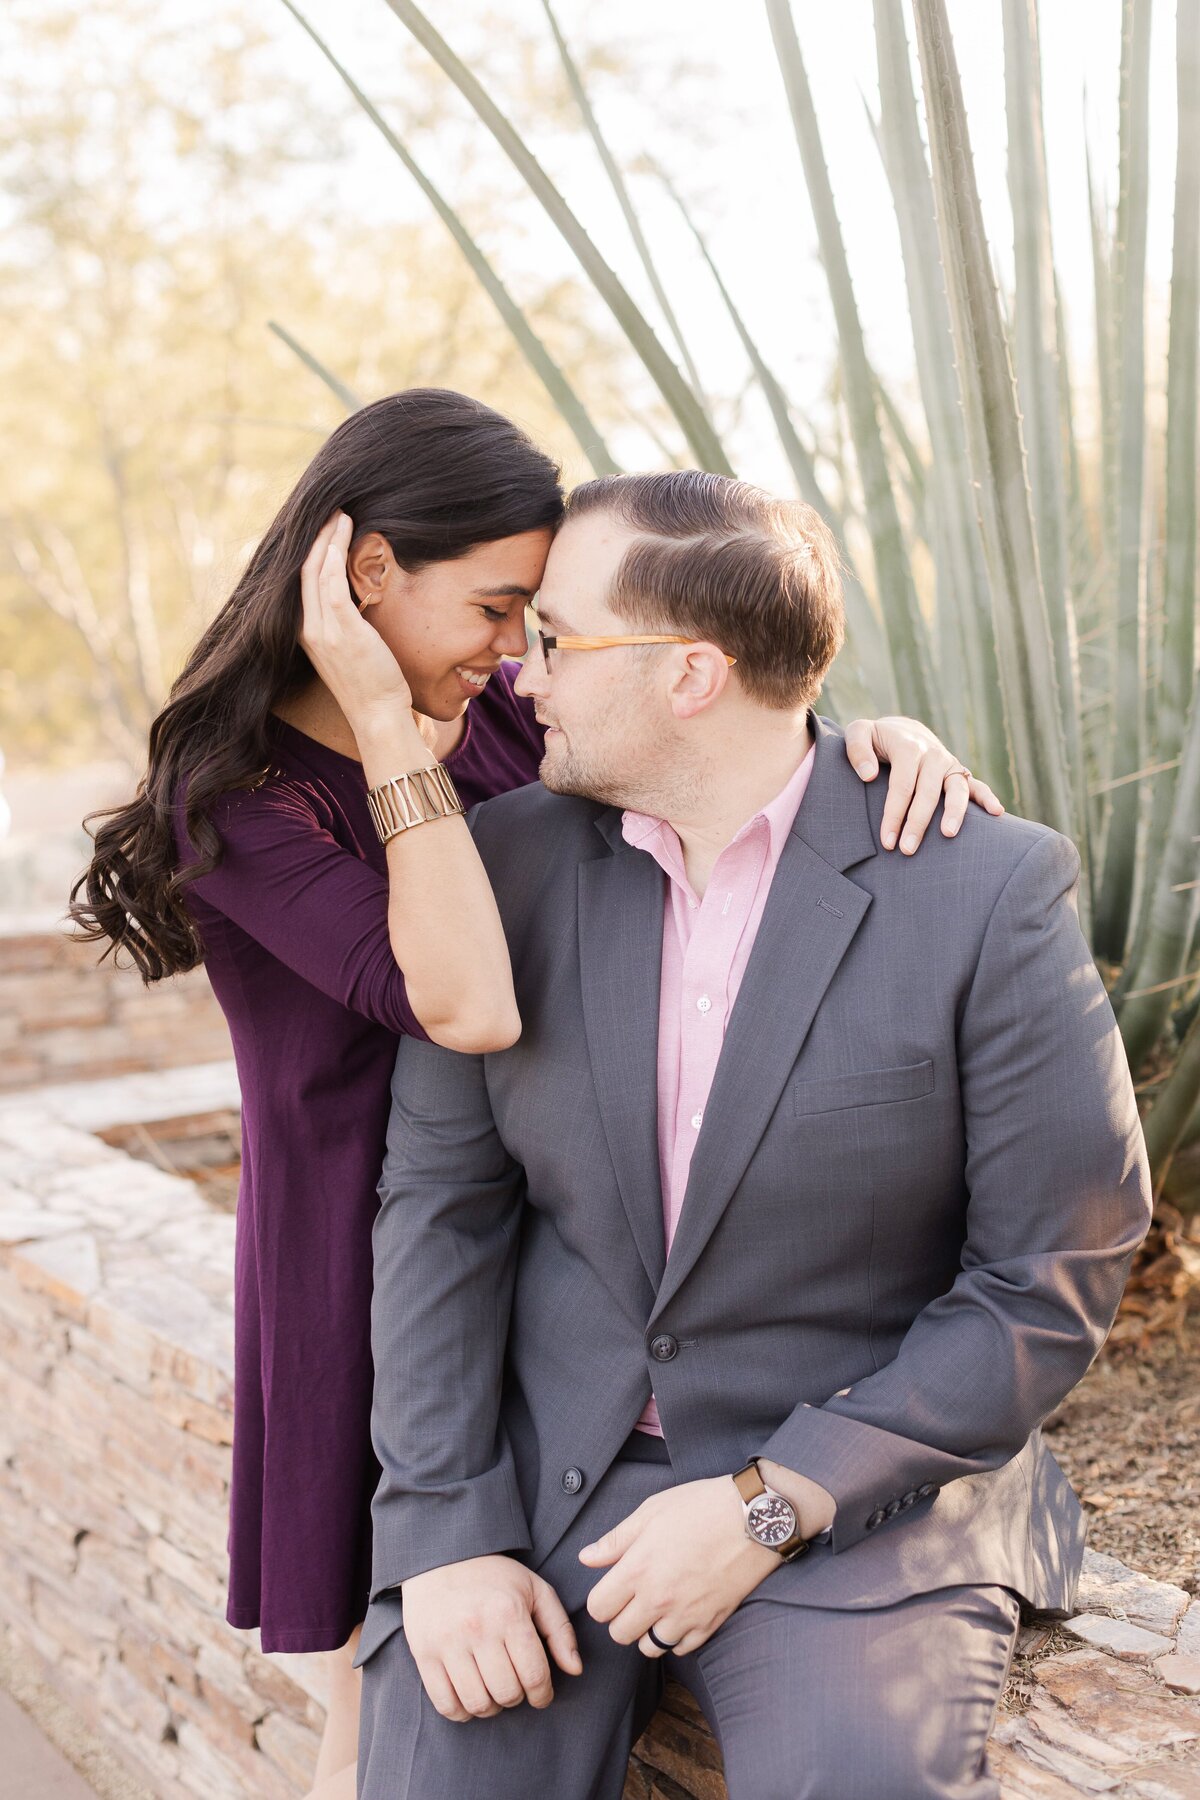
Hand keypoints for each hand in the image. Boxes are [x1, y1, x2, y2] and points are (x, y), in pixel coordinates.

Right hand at [298, 511, 412, 732]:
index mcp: (307, 632)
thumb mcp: (351, 648)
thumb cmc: (372, 683)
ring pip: (315, 570)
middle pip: (304, 570)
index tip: (325, 528)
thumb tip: (358, 597)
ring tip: (340, 515)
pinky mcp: (340, 631)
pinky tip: (342, 536)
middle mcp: (307, 629)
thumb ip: (346, 622)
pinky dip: (333, 556)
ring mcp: (321, 630)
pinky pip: (330, 584)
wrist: (377, 714)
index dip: (311, 551)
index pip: (302, 581)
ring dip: (326, 538)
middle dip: (317, 537)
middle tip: (332, 511)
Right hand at [401, 1555, 581, 1721]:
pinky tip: (469, 1697)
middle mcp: (477, 1628)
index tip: (542, 1694)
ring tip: (493, 1691)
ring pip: (477, 1703)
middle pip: (507, 1693)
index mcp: (509, 1612)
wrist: (441, 1556)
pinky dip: (461, 1711)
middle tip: (515, 1686)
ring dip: (491, 1707)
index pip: (534, 1676)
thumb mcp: (534, 1590)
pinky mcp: (423, 1653)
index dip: (543, 1695)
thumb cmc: (494, 1577)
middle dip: (517, 1698)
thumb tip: (575, 1669)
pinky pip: (445, 1703)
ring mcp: (447, 1642)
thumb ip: (560, 1630)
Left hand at [578, 1477, 779, 1660]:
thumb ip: (615, 1539)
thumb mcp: (652, 1511)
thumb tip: (586, 1558)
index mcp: (638, 1568)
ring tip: (658, 1607)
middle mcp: (658, 1599)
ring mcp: (685, 1615)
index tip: (613, 1587)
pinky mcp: (710, 1624)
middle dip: (621, 1617)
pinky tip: (681, 1612)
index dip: (601, 1598)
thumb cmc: (701, 1506)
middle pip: (619, 1634)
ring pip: (649, 1647)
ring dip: (647, 1631)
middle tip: (635, 1597)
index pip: (598, 1608)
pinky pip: (680, 1649)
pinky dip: (676, 1637)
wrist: (754, 1518)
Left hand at [843, 716, 1004, 852]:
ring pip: (956, 788)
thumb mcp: (860, 732)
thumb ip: (857, 748)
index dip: (894, 814)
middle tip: (907, 850)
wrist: (903, 729)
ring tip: (948, 835)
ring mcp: (948, 763)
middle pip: (927, 792)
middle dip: (917, 822)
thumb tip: (869, 775)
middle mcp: (932, 754)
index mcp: (908, 747)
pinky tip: (997, 812)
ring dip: (954, 812)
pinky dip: (987, 797)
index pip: (901, 785)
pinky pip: (976, 784)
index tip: (887, 841)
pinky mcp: (958, 771)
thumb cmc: (877, 738)